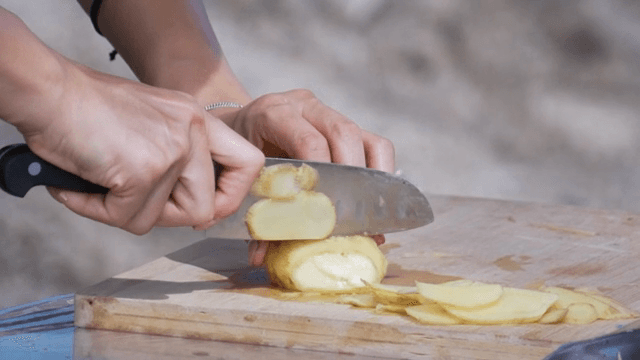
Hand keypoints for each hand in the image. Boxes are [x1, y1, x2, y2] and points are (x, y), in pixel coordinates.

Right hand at [18, 64, 263, 234]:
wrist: (47, 93)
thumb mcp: (151, 123)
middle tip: (135, 200)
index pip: (249, 163)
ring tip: (101, 186)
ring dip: (129, 212)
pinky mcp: (145, 170)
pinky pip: (128, 219)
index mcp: (197, 119)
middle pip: (206, 208)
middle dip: (169, 217)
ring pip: (165, 219)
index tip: (209, 208)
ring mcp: (172, 149)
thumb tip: (198, 212)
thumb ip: (177, 159)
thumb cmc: (88, 111)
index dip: (232, 196)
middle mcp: (192, 130)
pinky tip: (80, 188)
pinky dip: (98, 210)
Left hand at [215, 89, 394, 265]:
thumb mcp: (241, 175)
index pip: (308, 140)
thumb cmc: (240, 154)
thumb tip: (261, 256)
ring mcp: (325, 111)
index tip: (321, 207)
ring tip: (366, 209)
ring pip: (362, 136)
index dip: (320, 174)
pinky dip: (378, 169)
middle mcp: (303, 105)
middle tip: (350, 212)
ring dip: (369, 175)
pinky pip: (373, 143)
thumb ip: (254, 212)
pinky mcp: (343, 123)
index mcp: (273, 113)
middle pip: (343, 133)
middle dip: (352, 175)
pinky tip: (371, 196)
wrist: (237, 127)